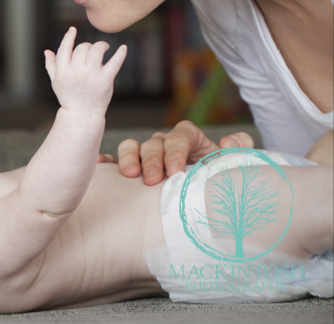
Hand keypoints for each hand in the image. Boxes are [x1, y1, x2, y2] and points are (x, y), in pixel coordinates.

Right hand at [44, 27, 126, 113]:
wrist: (82, 115)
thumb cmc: (69, 97)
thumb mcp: (57, 82)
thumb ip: (51, 66)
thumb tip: (47, 51)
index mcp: (63, 71)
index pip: (65, 48)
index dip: (69, 37)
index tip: (73, 29)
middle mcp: (76, 72)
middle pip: (83, 48)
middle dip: (87, 46)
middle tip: (92, 51)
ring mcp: (91, 76)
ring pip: (97, 50)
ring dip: (102, 45)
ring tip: (105, 48)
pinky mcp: (105, 80)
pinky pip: (114, 63)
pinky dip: (120, 54)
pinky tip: (123, 47)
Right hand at [116, 120, 254, 184]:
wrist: (204, 208)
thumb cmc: (216, 187)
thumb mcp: (231, 169)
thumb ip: (239, 151)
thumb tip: (228, 140)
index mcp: (190, 141)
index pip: (182, 135)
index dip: (176, 150)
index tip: (174, 172)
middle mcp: (166, 145)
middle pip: (156, 142)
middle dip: (153, 160)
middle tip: (152, 181)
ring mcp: (146, 156)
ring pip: (133, 146)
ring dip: (129, 157)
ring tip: (130, 175)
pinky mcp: (130, 168)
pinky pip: (114, 159)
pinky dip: (108, 160)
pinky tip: (103, 165)